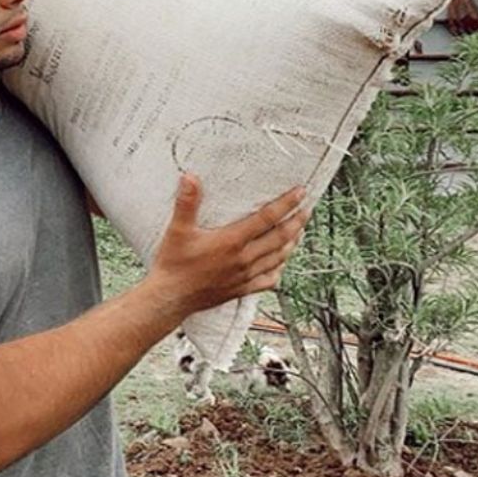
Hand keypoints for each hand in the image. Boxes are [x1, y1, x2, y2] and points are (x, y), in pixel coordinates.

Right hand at [147, 173, 309, 315]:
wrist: (170, 298)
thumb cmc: (173, 265)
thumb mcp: (178, 230)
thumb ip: (187, 203)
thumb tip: (190, 178)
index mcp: (232, 241)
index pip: (267, 218)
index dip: (286, 203)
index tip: (299, 192)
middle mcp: (243, 259)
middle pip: (280, 237)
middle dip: (297, 221)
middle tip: (307, 208)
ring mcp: (245, 276)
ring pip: (278, 257)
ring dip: (292, 242)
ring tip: (299, 230)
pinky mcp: (241, 289)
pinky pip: (269, 280)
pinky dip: (279, 269)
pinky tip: (281, 263)